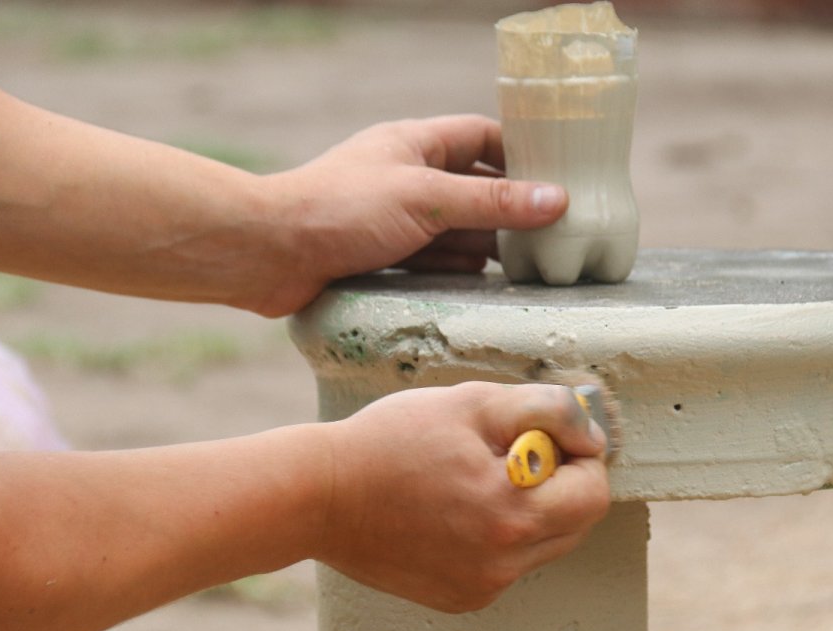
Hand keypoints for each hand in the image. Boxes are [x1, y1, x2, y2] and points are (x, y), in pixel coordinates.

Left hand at [245, 116, 568, 315]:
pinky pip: (433, 263)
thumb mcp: (427, 199)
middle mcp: (408, 178)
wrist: (270, 254)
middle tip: (559, 236)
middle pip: (475, 189)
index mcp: (416, 144)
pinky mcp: (383, 257)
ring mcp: (395, 219)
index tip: (562, 177)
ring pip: (456, 231)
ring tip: (535, 270)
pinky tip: (488, 291)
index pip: (482, 138)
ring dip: (488, 248)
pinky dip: (458, 274)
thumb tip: (557, 200)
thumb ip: (492, 202)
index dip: (522, 153)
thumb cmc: (342, 210)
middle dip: (511, 212)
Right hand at [312, 382, 609, 612]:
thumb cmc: (390, 441)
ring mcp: (481, 587)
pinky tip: (454, 510)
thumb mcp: (471, 402)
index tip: (543, 435)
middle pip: (576, 523)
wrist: (319, 497)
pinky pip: (508, 565)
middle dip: (559, 483)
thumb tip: (592, 434)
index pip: (594, 493)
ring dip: (531, 511)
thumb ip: (546, 410)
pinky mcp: (461, 599)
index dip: (579, 455)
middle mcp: (503, 565)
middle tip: (507, 454)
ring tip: (475, 481)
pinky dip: (499, 536)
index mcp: (512, 516)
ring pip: (545, 546)